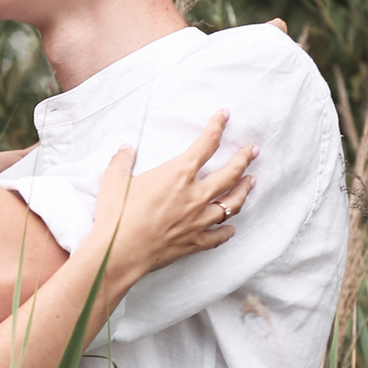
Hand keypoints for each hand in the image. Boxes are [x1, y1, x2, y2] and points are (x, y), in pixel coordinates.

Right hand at [76, 113, 256, 282]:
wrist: (119, 252)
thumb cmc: (116, 215)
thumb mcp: (113, 180)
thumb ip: (122, 161)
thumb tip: (125, 149)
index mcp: (178, 174)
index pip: (206, 144)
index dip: (217, 126)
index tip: (225, 115)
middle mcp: (195, 195)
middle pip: (230, 174)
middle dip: (244, 159)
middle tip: (253, 151)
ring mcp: (198, 220)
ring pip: (231, 204)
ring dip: (243, 191)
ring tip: (251, 182)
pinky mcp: (194, 242)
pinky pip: (218, 236)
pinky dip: (227, 231)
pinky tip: (232, 229)